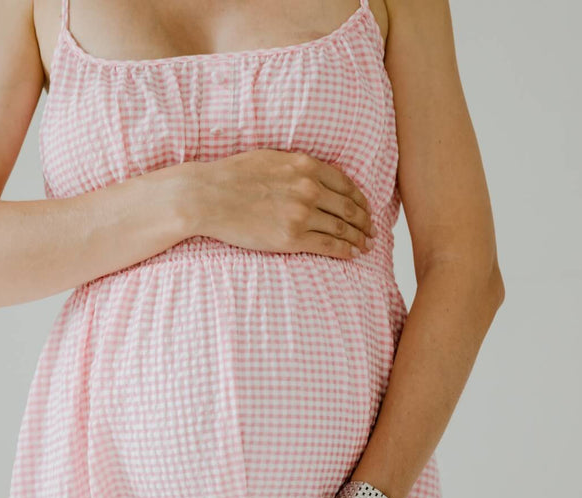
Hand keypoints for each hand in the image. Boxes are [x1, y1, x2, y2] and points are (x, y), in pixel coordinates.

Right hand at [186, 149, 376, 259]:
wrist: (208, 197)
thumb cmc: (231, 176)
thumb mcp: (270, 158)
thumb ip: (296, 166)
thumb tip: (312, 174)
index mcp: (305, 166)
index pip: (346, 184)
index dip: (361, 199)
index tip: (366, 209)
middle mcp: (309, 189)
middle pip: (350, 208)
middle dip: (365, 221)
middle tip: (373, 231)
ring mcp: (301, 215)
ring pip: (343, 228)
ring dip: (359, 238)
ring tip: (367, 246)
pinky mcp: (292, 238)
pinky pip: (329, 246)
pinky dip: (346, 250)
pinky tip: (353, 254)